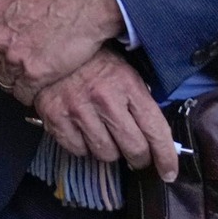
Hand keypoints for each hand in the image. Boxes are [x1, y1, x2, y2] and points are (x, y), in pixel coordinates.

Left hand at [0, 0, 124, 103]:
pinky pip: (23, 94)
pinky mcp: (35, 74)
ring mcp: (15, 58)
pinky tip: (38, 87)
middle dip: (1, 68)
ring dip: (14, 82)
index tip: (1, 53)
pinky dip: (29, 94)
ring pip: (4, 82)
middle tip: (18, 67)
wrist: (88, 1)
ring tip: (29, 78)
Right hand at [34, 49, 178, 181]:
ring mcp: (79, 110)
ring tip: (105, 135)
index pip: (155, 130)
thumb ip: (140, 100)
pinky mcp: (56, 119)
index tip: (169, 172)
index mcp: (127, 85)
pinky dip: (83, 147)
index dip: (166, 157)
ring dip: (109, 150)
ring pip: (106, 154)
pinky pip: (78, 151)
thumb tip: (157, 136)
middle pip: (133, 148)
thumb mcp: (124, 71)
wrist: (48, 46)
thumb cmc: (93, 61)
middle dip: (139, 157)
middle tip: (136, 155)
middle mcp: (105, 99)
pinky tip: (83, 131)